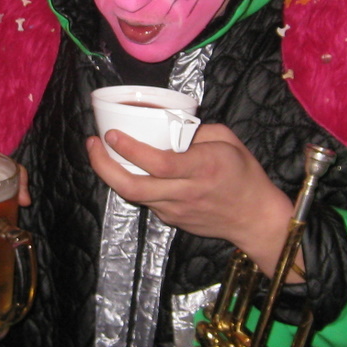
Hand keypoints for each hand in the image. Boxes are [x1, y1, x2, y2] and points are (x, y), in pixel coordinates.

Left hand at [86, 125, 293, 267]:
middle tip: (92, 145)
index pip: (159, 164)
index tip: (111, 134)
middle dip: (104, 166)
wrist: (254, 218)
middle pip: (134, 186)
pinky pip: (145, 200)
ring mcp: (175, 209)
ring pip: (133, 196)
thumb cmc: (244, 175)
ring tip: (100, 153)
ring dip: (111, 174)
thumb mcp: (229, 142)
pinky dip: (131, 183)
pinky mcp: (171, 219)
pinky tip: (127, 168)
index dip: (130, 150)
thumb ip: (199, 132)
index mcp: (202, 168)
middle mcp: (185, 192)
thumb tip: (170, 127)